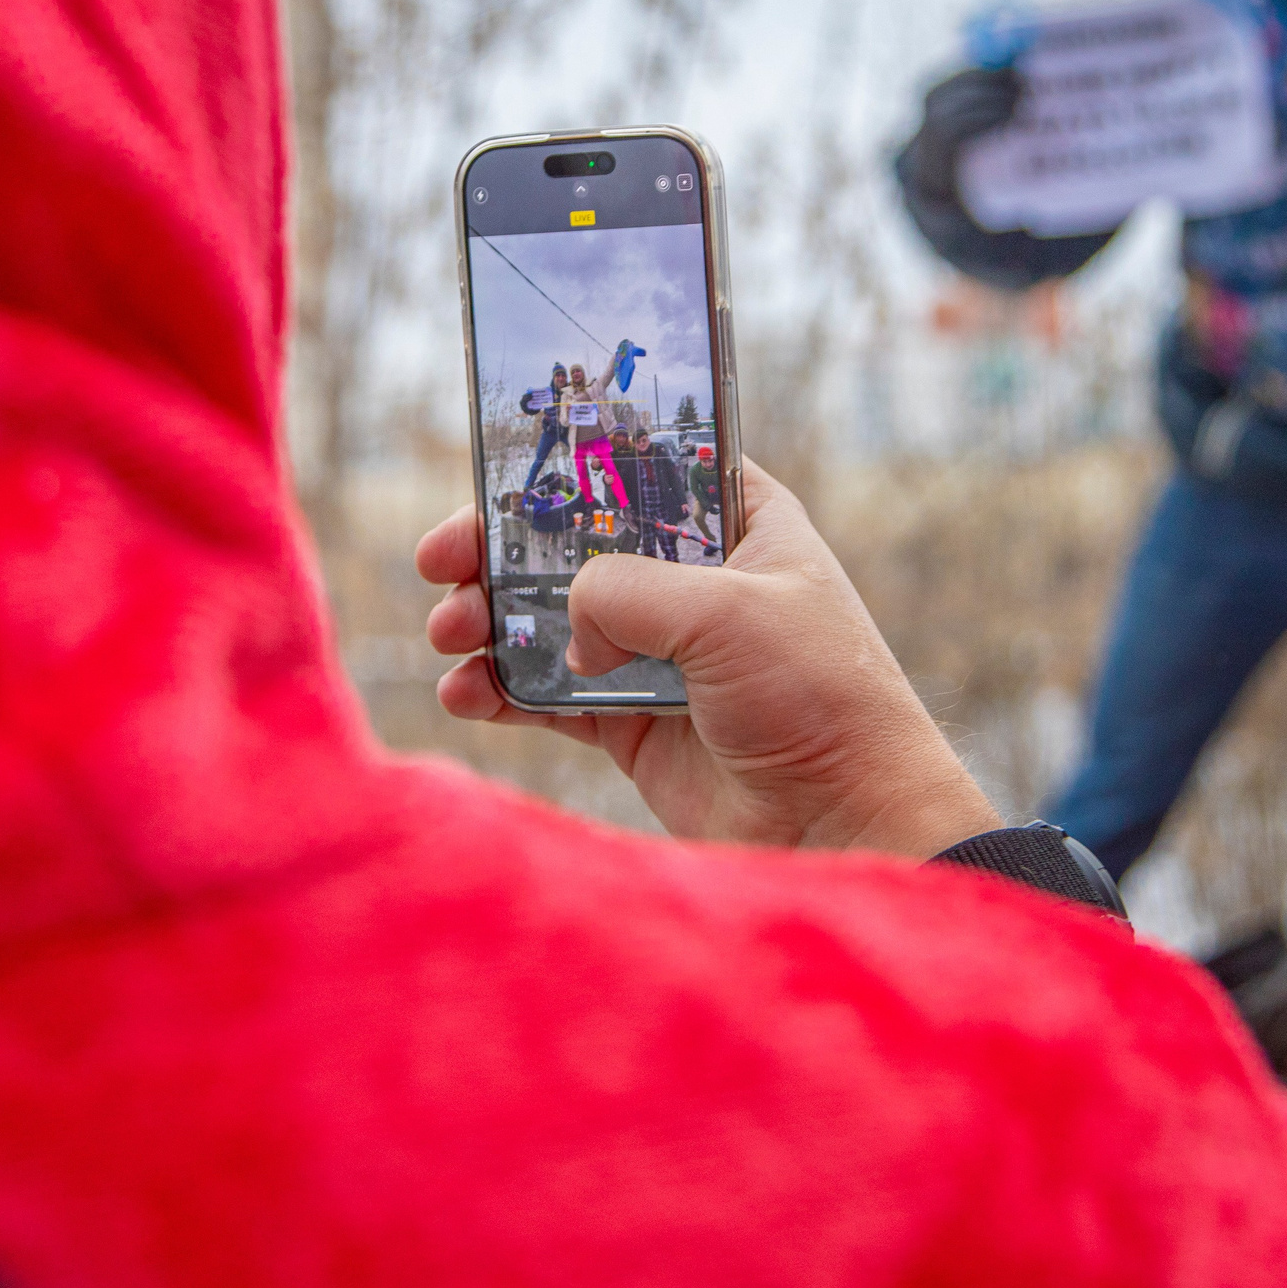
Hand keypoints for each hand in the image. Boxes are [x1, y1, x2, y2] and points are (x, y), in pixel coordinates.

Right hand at [416, 464, 1001, 857]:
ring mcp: (659, 651)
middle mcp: (694, 579)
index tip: (500, 477)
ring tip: (450, 633)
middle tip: (442, 562)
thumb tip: (569, 629)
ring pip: (550, 617)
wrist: (844, 822)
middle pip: (575, 541)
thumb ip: (626, 591)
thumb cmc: (818, 694)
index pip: (640, 467)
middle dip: (500, 549)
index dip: (567, 465)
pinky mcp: (634, 720)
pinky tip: (466, 693)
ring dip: (489, 618)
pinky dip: (500, 689)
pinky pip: (547, 693)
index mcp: (738, 522)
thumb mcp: (725, 611)